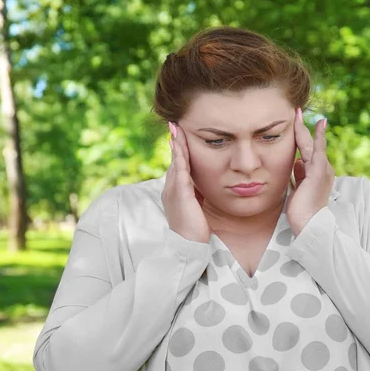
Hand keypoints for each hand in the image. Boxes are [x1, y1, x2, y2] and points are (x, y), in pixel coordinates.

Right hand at [161, 122, 211, 243]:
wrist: (188, 246)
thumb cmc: (194, 229)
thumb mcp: (194, 207)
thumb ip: (194, 194)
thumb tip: (198, 185)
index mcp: (175, 191)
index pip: (177, 165)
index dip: (179, 150)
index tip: (180, 135)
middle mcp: (170, 189)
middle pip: (174, 160)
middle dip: (175, 142)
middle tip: (175, 124)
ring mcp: (173, 191)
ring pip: (175, 163)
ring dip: (176, 145)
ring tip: (176, 129)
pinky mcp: (180, 195)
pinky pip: (180, 172)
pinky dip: (180, 157)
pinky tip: (180, 146)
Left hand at [286, 108, 334, 236]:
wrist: (308, 224)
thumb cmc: (302, 210)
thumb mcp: (299, 187)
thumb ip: (300, 173)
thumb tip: (297, 161)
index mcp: (317, 173)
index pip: (308, 150)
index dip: (302, 137)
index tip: (296, 123)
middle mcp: (323, 168)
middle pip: (310, 143)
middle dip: (302, 127)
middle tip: (296, 112)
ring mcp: (322, 169)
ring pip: (311, 144)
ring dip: (303, 128)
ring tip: (297, 114)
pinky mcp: (318, 172)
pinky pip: (316, 150)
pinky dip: (316, 136)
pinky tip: (317, 124)